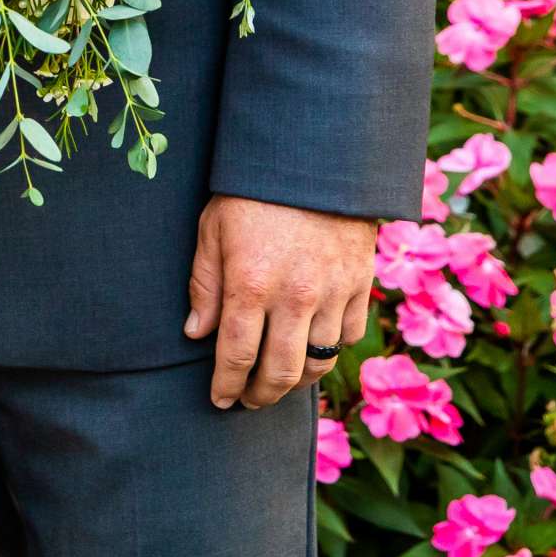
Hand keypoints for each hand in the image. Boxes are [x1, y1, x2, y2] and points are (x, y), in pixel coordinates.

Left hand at [185, 195, 375, 410]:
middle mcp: (295, 296)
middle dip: (260, 395)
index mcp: (251, 283)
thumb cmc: (253, 190)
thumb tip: (196, 332)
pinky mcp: (359, 284)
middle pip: (280, 372)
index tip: (219, 399)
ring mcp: (332, 292)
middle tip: (248, 400)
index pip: (236, 355)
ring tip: (279, 383)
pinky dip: (331, 349)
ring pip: (318, 361)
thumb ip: (205, 284)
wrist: (314, 156)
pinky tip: (313, 348)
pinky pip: (348, 336)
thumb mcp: (213, 228)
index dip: (226, 385)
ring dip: (296, 382)